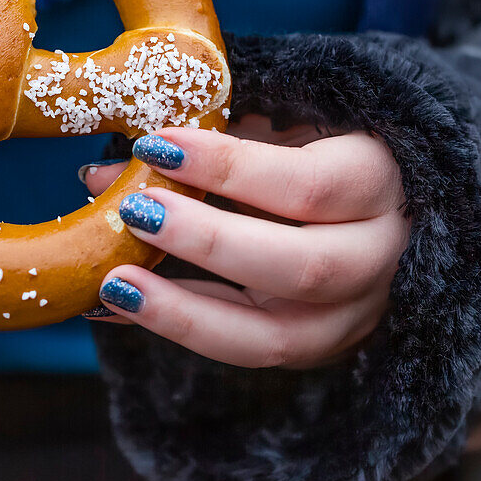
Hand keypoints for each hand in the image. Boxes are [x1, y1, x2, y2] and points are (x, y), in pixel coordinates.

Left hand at [83, 115, 408, 368]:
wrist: (365, 203)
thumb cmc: (307, 147)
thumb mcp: (267, 128)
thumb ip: (200, 146)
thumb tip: (100, 178)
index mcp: (379, 180)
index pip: (311, 184)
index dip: (230, 168)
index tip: (156, 146)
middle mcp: (380, 256)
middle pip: (303, 266)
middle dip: (208, 241)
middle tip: (134, 212)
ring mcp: (354, 315)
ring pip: (275, 336)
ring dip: (184, 311)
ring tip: (113, 282)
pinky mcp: (317, 347)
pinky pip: (244, 352)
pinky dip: (175, 328)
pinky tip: (115, 305)